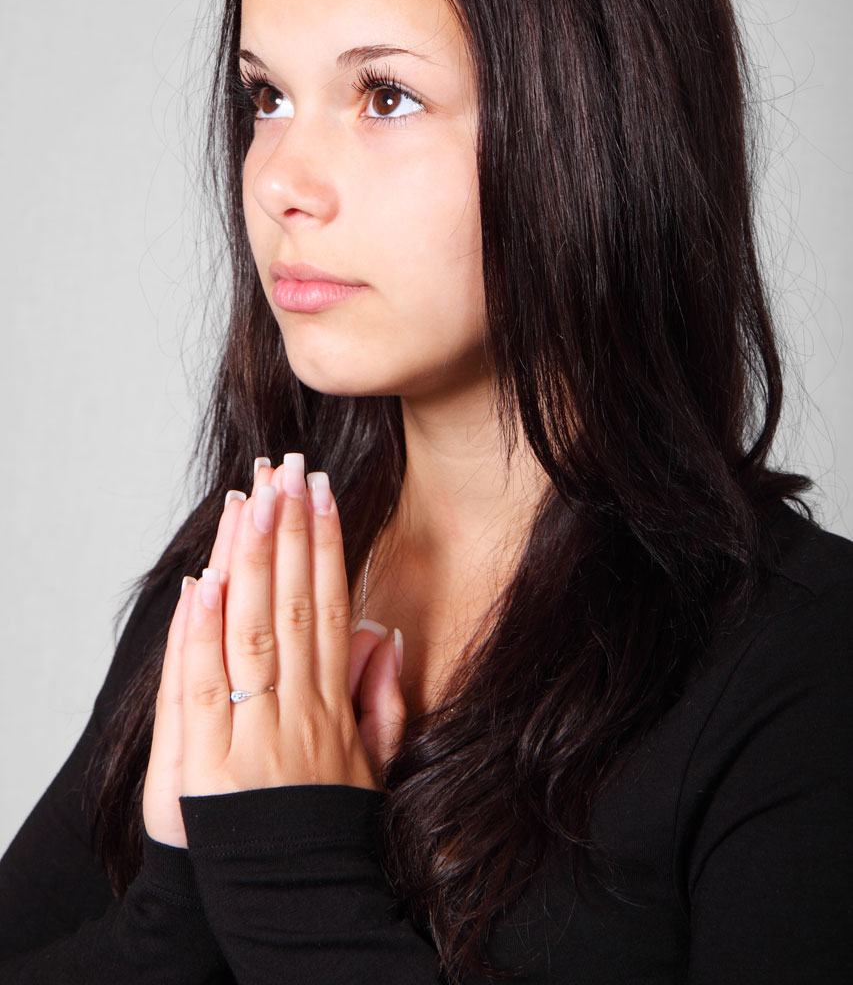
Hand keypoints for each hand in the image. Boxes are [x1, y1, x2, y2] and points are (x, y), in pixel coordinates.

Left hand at [143, 457, 406, 845]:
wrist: (300, 911)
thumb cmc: (328, 836)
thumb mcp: (373, 768)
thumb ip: (380, 699)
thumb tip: (382, 631)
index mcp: (333, 707)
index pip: (327, 607)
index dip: (325, 545)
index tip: (321, 493)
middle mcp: (296, 712)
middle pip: (290, 605)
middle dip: (287, 531)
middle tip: (286, 469)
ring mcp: (252, 737)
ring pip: (251, 632)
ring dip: (250, 560)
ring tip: (251, 498)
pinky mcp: (208, 768)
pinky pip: (202, 689)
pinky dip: (201, 633)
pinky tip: (205, 581)